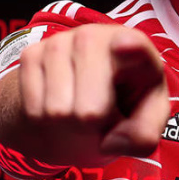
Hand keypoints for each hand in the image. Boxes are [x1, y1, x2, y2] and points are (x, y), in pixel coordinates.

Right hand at [9, 24, 168, 166]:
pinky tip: (62, 99)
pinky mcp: (31, 54)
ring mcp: (60, 42)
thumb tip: (110, 142)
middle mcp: (96, 37)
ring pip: (58, 112)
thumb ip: (143, 137)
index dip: (130, 47)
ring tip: (83, 104)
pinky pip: (34, 110)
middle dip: (95, 125)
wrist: (88, 90)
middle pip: (90, 111)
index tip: (126, 45)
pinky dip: (46, 118)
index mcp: (137, 47)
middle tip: (104, 113)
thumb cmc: (126, 100)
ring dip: (70, 122)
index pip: (134, 45)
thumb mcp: (146, 119)